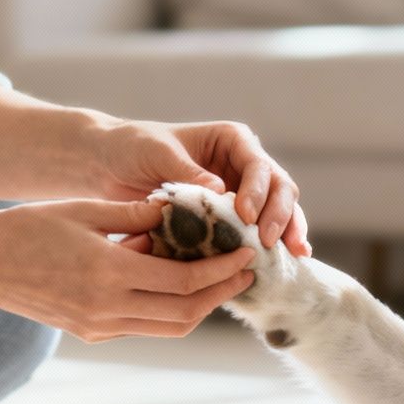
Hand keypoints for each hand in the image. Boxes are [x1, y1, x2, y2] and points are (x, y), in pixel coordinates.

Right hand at [0, 199, 255, 342]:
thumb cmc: (29, 226)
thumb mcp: (85, 210)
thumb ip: (136, 214)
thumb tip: (181, 210)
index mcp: (108, 273)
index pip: (183, 281)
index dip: (221, 271)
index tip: (245, 254)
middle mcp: (107, 308)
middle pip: (184, 313)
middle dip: (221, 294)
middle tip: (245, 272)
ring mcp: (98, 326)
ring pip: (168, 327)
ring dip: (199, 307)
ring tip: (219, 281)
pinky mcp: (91, 333)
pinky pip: (143, 326)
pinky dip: (168, 309)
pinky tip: (177, 284)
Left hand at [91, 120, 310, 256]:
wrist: (111, 164)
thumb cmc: (135, 147)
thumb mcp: (158, 154)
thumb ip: (188, 172)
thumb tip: (219, 192)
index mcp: (232, 141)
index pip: (258, 166)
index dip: (258, 192)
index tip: (245, 216)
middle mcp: (244, 165)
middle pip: (279, 188)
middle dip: (280, 215)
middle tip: (269, 242)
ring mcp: (242, 193)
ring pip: (279, 211)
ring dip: (287, 232)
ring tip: (292, 255)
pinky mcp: (233, 219)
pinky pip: (259, 231)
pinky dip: (274, 245)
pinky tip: (285, 263)